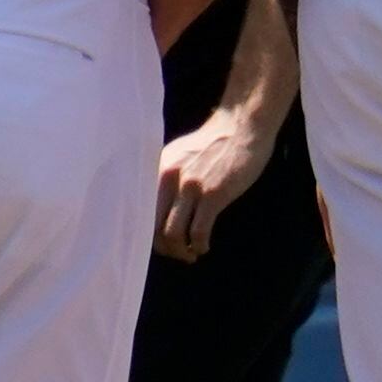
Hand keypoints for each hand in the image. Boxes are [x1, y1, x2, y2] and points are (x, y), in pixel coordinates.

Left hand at [155, 112, 272, 260]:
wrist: (241, 127)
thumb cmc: (213, 143)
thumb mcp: (179, 155)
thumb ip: (166, 177)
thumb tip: (156, 208)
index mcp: (157, 169)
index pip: (140, 210)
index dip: (146, 233)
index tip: (158, 242)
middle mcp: (168, 178)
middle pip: (152, 227)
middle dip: (163, 248)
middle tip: (176, 252)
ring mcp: (190, 187)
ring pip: (172, 234)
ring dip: (181, 251)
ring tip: (190, 254)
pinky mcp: (213, 195)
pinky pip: (198, 232)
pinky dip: (199, 245)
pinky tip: (204, 246)